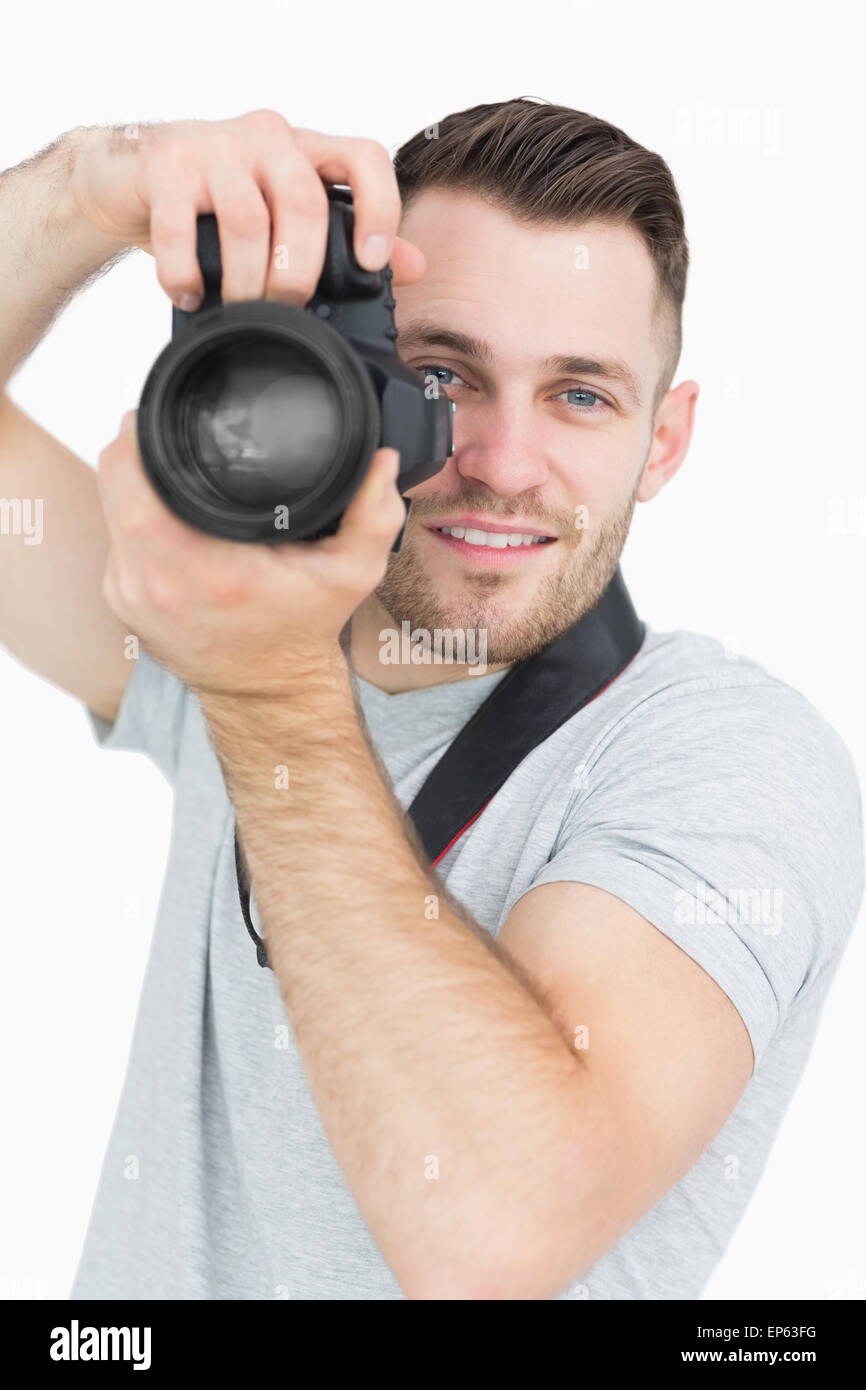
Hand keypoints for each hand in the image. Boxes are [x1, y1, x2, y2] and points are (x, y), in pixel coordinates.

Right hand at [68, 109, 424, 306]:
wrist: (130, 176)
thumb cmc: (218, 199)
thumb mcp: (285, 214)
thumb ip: (347, 236)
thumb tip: (412, 266)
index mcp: (306, 150)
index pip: (363, 157)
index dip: (379, 208)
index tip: (371, 262)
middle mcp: (267, 138)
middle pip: (303, 201)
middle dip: (301, 269)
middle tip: (288, 307)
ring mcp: (215, 147)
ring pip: (247, 218)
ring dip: (247, 279)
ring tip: (240, 308)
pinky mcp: (166, 166)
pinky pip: (180, 228)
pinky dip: (186, 273)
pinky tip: (189, 295)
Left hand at [96, 410, 406, 697]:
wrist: (267, 690)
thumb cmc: (303, 629)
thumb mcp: (353, 574)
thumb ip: (373, 515)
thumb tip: (381, 459)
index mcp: (208, 570)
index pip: (136, 483)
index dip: (140, 438)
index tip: (163, 415)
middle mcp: (158, 583)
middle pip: (113, 482)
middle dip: (134, 443)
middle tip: (168, 425)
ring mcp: (131, 592)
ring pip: (106, 503)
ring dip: (129, 474)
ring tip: (169, 460)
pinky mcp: (121, 597)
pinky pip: (113, 532)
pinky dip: (132, 510)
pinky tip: (165, 508)